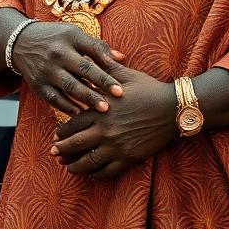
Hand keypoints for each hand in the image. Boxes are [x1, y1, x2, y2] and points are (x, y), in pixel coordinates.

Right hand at [10, 22, 123, 116]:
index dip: (108, 62)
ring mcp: (47, 69)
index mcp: (70, 38)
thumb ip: (97, 46)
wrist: (20, 41)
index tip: (121, 72)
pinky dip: (67, 106)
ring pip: (70, 86)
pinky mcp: (38, 84)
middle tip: (118, 95)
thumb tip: (121, 58)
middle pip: (83, 69)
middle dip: (101, 84)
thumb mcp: (74, 34)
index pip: (93, 49)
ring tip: (103, 108)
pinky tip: (80, 113)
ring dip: (87, 98)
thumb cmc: (56, 38)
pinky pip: (54, 98)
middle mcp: (58, 53)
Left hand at [50, 65, 178, 181]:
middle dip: (62, 151)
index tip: (56, 136)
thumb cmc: (149, 89)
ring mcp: (117, 146)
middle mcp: (105, 131)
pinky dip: (97, 175)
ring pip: (89, 162)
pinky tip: (92, 174)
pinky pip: (108, 172)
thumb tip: (92, 53)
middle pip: (75, 145)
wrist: (173, 108)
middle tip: (54, 154)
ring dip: (75, 166)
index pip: (72, 125)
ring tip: (69, 168)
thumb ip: (105, 67)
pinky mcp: (129, 158)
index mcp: (101, 111)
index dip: (61, 133)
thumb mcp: (126, 75)